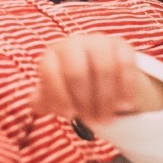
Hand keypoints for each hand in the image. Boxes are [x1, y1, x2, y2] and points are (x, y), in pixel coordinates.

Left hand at [30, 32, 162, 121]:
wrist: (101, 74)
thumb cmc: (72, 88)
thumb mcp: (54, 94)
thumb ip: (42, 101)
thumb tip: (37, 104)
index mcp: (52, 54)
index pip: (50, 72)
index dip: (59, 98)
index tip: (69, 115)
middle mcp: (74, 43)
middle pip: (77, 73)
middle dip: (85, 103)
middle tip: (93, 120)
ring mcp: (98, 41)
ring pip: (104, 70)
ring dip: (106, 100)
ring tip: (107, 116)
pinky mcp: (121, 45)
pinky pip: (125, 65)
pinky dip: (126, 89)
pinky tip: (124, 103)